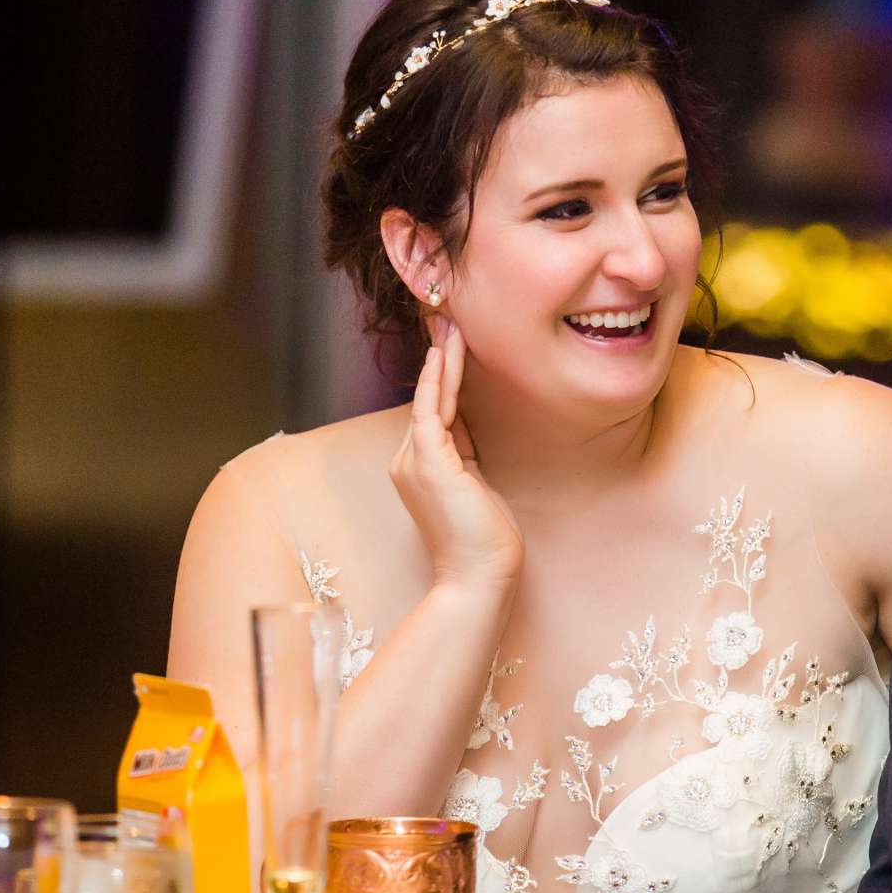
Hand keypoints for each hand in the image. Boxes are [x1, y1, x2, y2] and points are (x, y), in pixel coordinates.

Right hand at [390, 319, 524, 593]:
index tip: (451, 340)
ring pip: (430, 398)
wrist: (479, 577)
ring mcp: (414, 460)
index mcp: (419, 465)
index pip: (433, 410)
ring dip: (441, 358)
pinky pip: (433, 410)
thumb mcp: (474, 484)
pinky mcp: (429, 462)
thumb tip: (465, 425)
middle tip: (446, 315)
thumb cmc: (483, 539)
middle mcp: (408, 459)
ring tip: (449, 322)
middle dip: (439, 356)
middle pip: (427, 397)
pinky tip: (446, 353)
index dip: (443, 375)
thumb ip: (463, 453)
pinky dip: (440, 379)